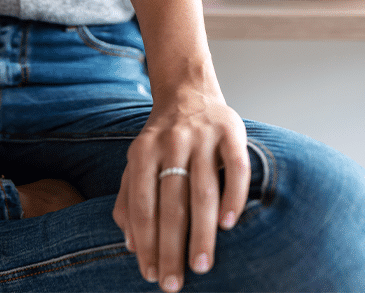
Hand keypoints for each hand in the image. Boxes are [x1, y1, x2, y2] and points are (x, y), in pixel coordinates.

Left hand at [112, 84, 250, 291]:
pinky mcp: (232, 131)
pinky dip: (233, 197)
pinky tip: (228, 225)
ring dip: (202, 232)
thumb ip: (128, 200)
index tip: (150, 275)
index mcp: (143, 152)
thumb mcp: (137, 162)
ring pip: (202, 191)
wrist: (188, 91)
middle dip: (172, 247)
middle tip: (174, 283)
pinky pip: (236, 168)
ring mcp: (202, 136)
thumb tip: (131, 245)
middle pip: (171, 203)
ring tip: (201, 265)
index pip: (142, 204)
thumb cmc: (161, 138)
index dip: (146, 242)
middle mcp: (171, 143)